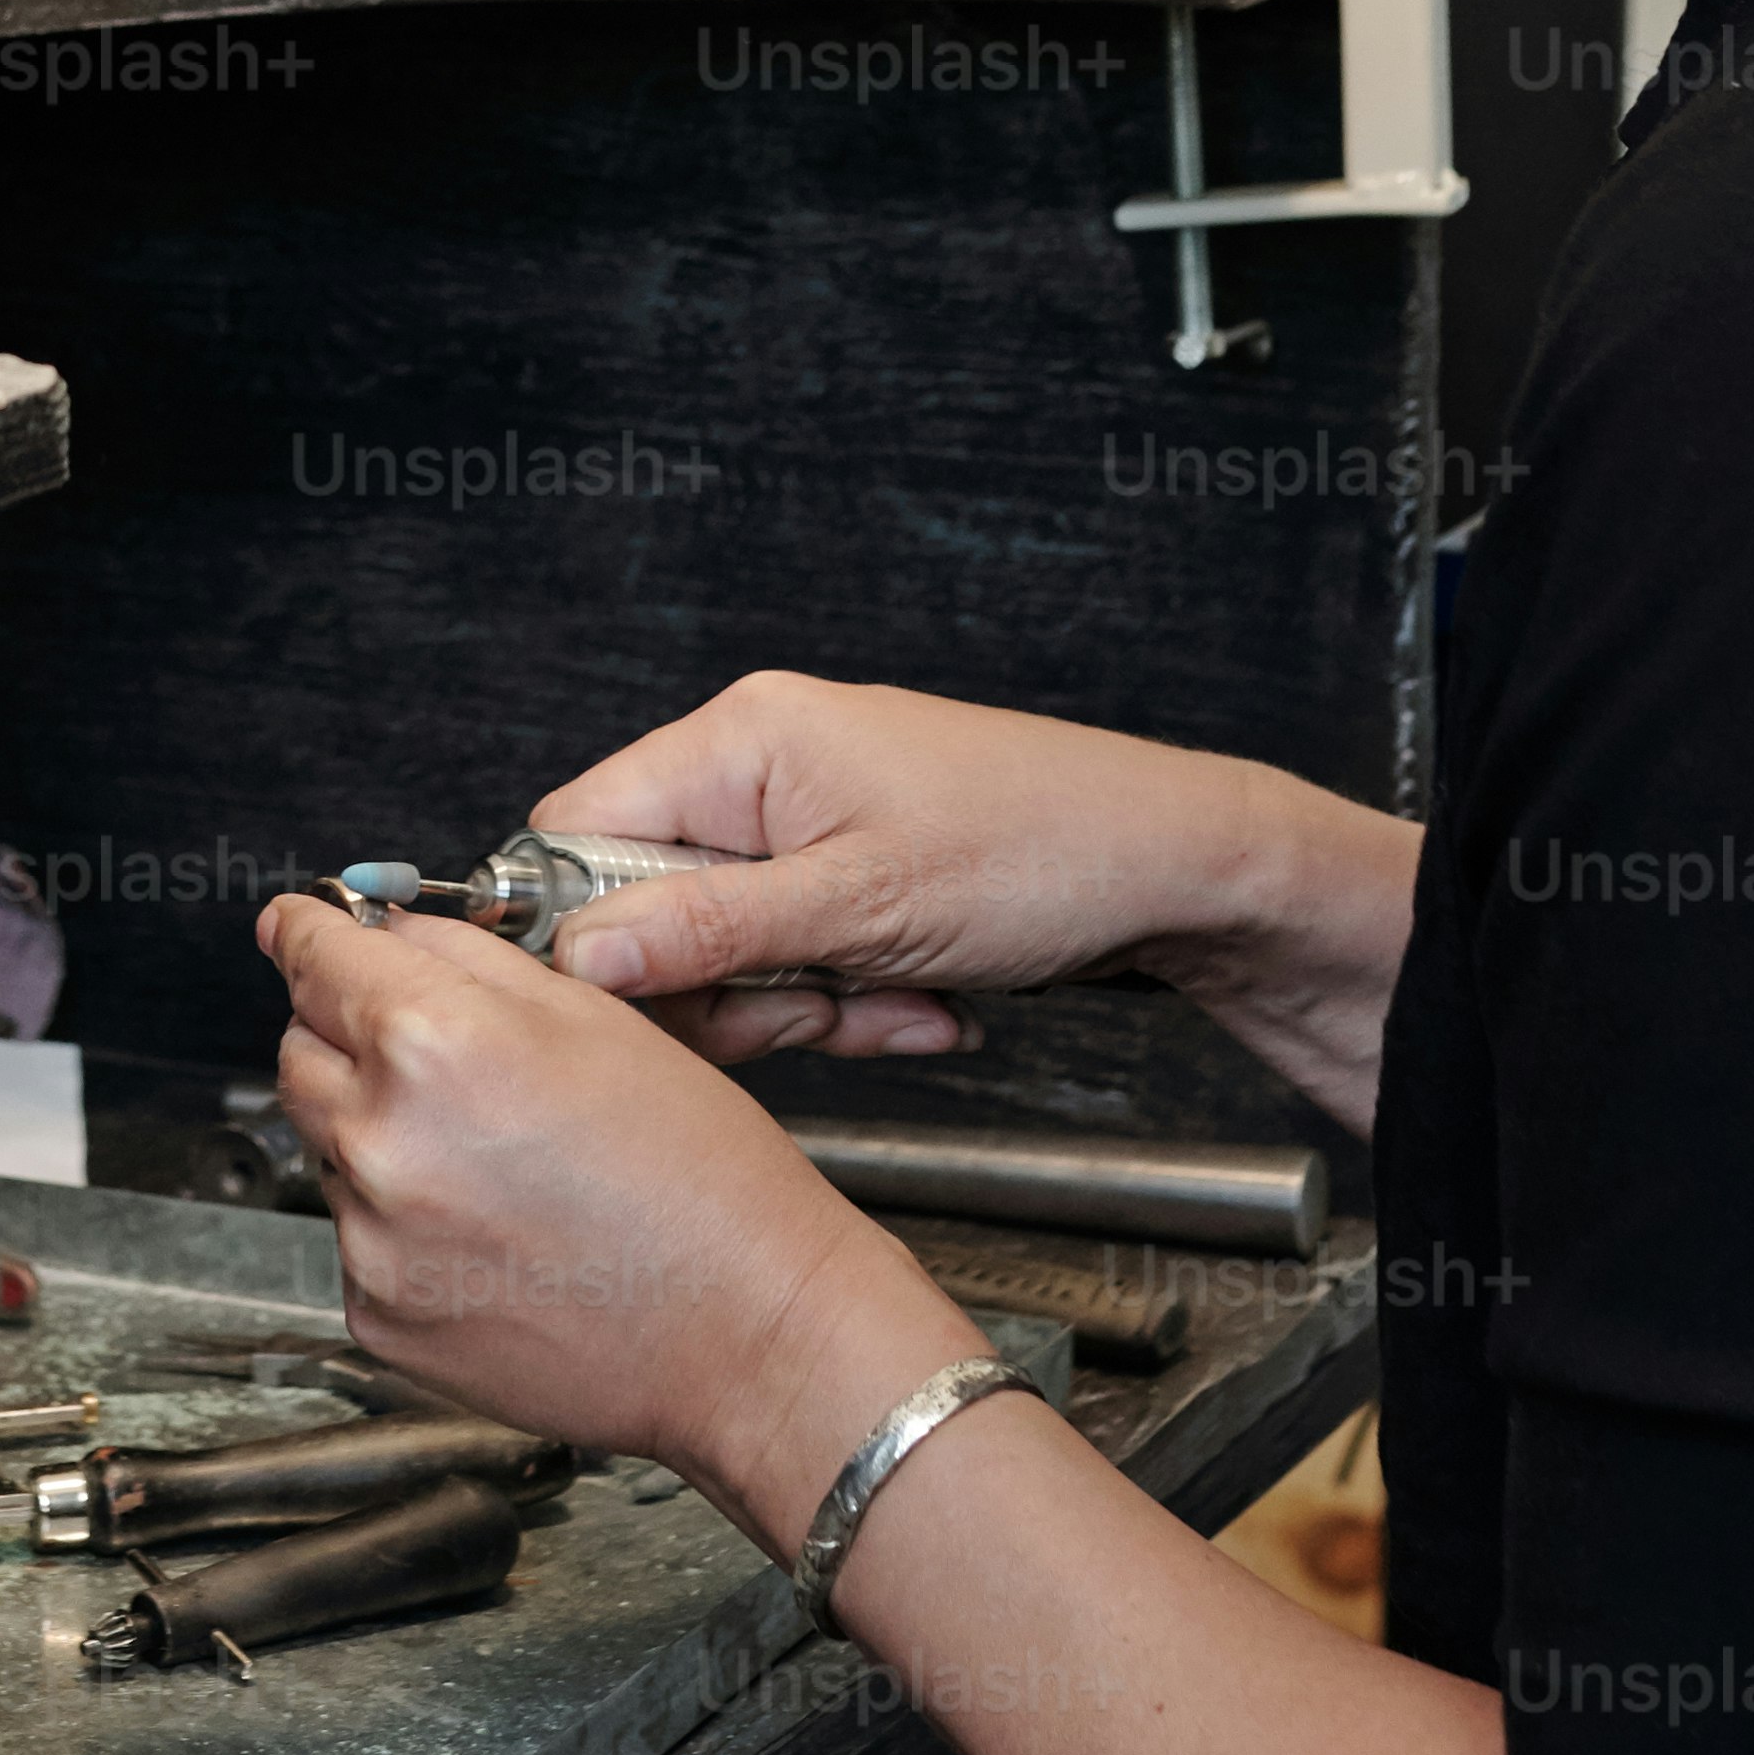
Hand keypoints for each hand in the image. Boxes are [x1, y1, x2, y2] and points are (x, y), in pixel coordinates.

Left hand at [254, 885, 967, 1537]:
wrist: (750, 1336)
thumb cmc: (704, 1183)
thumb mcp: (600, 1019)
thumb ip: (471, 959)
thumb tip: (387, 932)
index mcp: (434, 1044)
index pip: (313, 957)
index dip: (306, 931)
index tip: (298, 926)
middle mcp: (383, 1142)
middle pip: (300, 1052)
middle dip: (349, 1037)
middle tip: (439, 1059)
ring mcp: (372, 1240)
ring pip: (328, 1148)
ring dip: (380, 1135)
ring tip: (497, 1162)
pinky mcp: (378, 1316)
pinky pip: (356, 1241)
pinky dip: (401, 1227)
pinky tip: (492, 1231)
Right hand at [519, 671, 1405, 1120]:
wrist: (1178, 866)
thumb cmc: (1043, 851)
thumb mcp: (859, 909)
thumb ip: (705, 932)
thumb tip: (578, 958)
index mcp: (740, 741)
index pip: (575, 831)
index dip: (592, 932)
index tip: (650, 1004)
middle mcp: (758, 766)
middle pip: (649, 905)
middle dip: (729, 988)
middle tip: (809, 1013)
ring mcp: (805, 818)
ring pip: (727, 947)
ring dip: (806, 1004)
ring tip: (894, 1004)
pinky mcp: (848, 870)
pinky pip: (796, 953)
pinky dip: (851, 996)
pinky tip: (922, 1005)